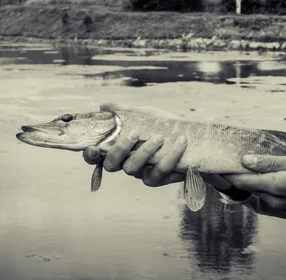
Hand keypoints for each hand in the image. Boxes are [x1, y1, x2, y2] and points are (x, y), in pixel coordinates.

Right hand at [83, 102, 232, 188]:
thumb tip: (103, 105)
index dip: (90, 155)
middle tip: (134, 133)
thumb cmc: (165, 127)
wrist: (195, 140)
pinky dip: (170, 156)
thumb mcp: (146, 115)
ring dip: (145, 151)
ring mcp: (140, 173)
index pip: (97, 156)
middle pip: (112, 164)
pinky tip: (180, 141)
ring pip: (133, 168)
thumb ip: (125, 111)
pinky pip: (159, 172)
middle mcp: (126, 163)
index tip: (93, 148)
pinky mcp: (157, 180)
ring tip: (159, 137)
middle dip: (120, 149)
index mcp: (119, 148)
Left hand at [224, 153, 285, 218]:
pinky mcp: (285, 206)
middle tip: (222, 155)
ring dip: (246, 177)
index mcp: (275, 187)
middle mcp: (273, 200)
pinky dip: (258, 182)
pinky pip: (265, 193)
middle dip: (233, 173)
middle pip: (245, 187)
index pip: (241, 181)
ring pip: (255, 189)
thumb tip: (245, 161)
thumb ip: (270, 163)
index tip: (212, 161)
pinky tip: (258, 169)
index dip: (225, 171)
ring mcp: (279, 205)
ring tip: (238, 159)